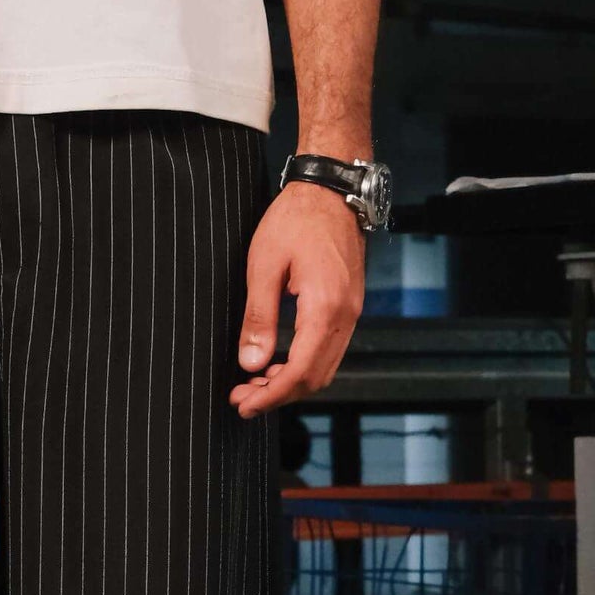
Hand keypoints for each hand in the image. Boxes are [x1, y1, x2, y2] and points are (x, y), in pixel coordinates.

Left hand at [229, 182, 364, 416]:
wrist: (331, 188)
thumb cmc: (296, 218)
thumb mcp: (264, 266)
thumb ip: (259, 318)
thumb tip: (251, 363)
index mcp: (325, 308)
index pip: (300, 372)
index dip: (271, 396)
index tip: (244, 405)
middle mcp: (346, 315)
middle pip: (316, 378)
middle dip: (278, 395)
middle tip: (242, 398)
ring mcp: (352, 311)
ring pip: (325, 367)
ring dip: (291, 382)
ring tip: (255, 383)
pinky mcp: (350, 305)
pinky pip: (330, 349)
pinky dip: (304, 364)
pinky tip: (278, 362)